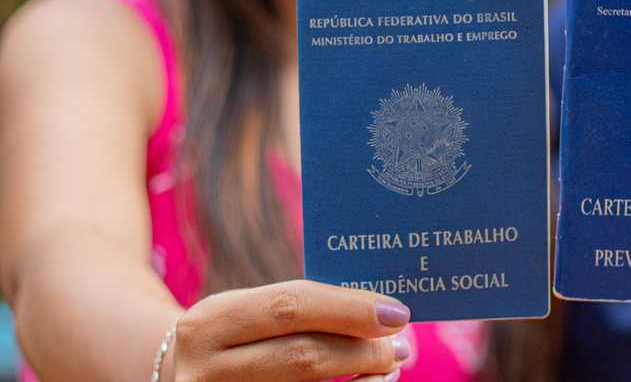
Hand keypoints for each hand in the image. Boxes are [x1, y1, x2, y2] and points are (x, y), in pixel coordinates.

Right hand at [170, 280, 411, 381]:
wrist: (179, 378)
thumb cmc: (236, 339)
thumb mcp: (249, 313)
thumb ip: (303, 309)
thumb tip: (382, 313)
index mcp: (209, 322)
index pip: (292, 306)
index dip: (350, 309)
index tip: (396, 312)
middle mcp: (204, 371)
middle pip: (302, 357)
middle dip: (363, 349)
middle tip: (401, 344)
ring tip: (390, 367)